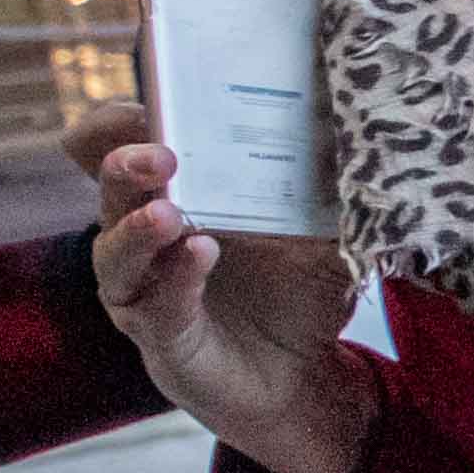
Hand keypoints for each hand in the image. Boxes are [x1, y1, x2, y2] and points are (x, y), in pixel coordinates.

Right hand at [86, 127, 370, 472]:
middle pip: (109, 191)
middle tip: (161, 155)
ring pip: (115, 253)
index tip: (146, 97)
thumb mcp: (321, 227)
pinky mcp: (161, 338)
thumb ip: (329, 182)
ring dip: (140, 228)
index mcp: (173, 196)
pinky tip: (201, 255)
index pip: (119, 148)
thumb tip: (364, 125)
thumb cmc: (297, 288)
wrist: (304, 375)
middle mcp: (144, 238)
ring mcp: (143, 290)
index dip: (120, 121)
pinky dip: (177, 279)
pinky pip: (156, 306)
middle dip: (127, 165)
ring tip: (169, 212)